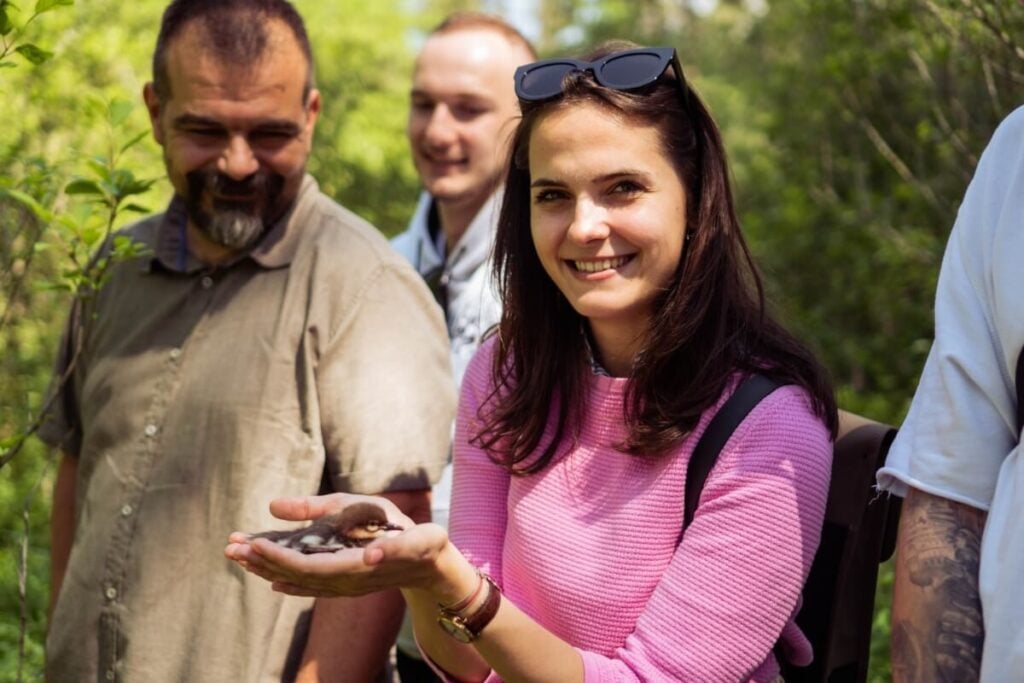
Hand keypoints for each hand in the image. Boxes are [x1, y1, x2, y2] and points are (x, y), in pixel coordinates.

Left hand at [225, 492, 450, 597]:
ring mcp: (346, 588)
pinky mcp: (347, 586)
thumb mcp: (384, 514)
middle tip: (231, 547)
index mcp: (358, 565)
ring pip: (299, 582)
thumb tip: (327, 531)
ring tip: (239, 555)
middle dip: (262, 562)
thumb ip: (347, 517)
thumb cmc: (415, 534)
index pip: (310, 566)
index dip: (279, 557)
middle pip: (296, 575)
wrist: (434, 566)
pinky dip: (287, 582)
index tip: (253, 545)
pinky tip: (270, 580)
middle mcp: (348, 583)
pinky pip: (311, 587)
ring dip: (267, 569)